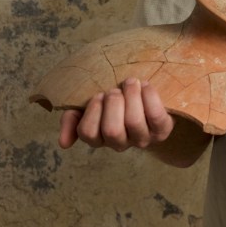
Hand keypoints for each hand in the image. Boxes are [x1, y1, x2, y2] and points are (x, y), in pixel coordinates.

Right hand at [58, 77, 175, 151]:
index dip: (92, 111)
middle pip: (111, 130)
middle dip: (112, 103)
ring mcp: (142, 139)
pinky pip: (155, 115)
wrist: (144, 94)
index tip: (98, 94)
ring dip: (131, 96)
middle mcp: (120, 143)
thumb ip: (71, 120)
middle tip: (115, 90)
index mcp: (99, 138)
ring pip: (133, 122)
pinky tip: (145, 85)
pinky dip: (149, 96)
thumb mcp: (88, 106)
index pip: (88, 133)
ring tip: (130, 83)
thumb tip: (63, 144)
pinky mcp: (162, 130)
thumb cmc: (112, 101)